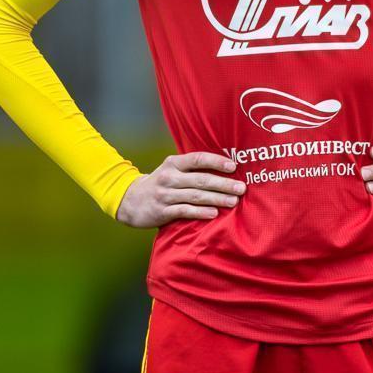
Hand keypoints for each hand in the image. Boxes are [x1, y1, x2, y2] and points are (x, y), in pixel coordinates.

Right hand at [116, 152, 245, 227]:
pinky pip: (185, 211)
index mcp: (173, 163)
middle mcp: (169, 177)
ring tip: (233, 201)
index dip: (216, 161)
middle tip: (241, 188)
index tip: (233, 166)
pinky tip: (214, 213)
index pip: (197, 159)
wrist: (130, 200)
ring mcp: (165, 194)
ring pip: (195, 196)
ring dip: (217, 198)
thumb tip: (224, 168)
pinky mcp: (162, 211)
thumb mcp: (171, 170)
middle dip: (223, 183)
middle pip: (201, 179)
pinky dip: (200, 212)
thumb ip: (191, 169)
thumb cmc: (160, 184)